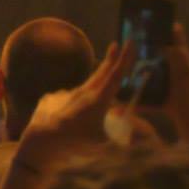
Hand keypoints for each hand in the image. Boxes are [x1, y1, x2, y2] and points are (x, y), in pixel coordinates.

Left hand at [15, 41, 134, 171]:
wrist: (39, 146)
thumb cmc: (75, 147)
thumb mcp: (106, 146)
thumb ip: (129, 140)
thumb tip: (149, 135)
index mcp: (96, 100)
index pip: (115, 75)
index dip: (124, 59)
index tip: (129, 41)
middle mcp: (80, 92)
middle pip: (100, 73)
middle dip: (110, 59)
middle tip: (116, 46)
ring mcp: (63, 94)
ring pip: (84, 92)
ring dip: (92, 96)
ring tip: (87, 121)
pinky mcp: (50, 99)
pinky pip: (67, 102)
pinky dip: (72, 110)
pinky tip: (66, 125)